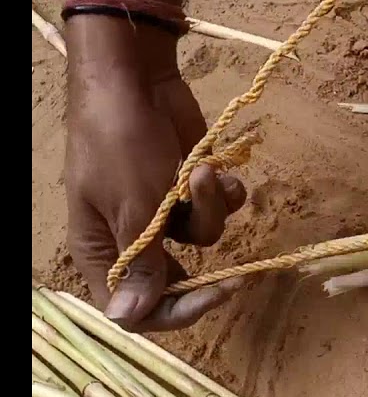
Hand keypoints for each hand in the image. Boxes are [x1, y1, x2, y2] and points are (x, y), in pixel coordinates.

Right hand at [65, 49, 246, 331]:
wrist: (133, 77)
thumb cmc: (120, 140)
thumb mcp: (133, 205)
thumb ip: (142, 262)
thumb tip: (127, 319)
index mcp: (103, 251)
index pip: (136, 311)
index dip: (175, 312)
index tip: (211, 297)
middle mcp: (132, 239)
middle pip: (177, 284)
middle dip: (208, 276)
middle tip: (236, 279)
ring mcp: (163, 213)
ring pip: (204, 238)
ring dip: (211, 207)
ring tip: (201, 172)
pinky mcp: (189, 188)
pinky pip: (218, 207)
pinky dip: (222, 189)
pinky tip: (213, 164)